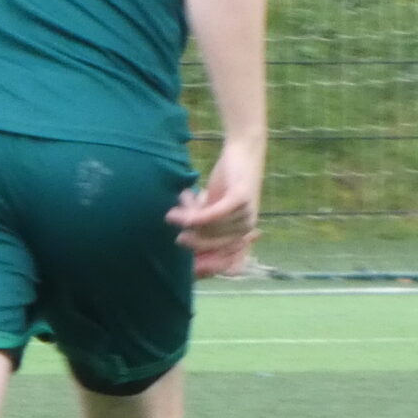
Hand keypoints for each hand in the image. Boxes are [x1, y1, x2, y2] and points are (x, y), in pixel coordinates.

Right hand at [167, 145, 262, 278]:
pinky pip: (213, 215)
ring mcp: (246, 215)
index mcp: (242, 236)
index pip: (226, 265)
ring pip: (209, 227)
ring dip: (188, 216)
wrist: (243, 150)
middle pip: (210, 243)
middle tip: (171, 220)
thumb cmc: (226, 180)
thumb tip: (181, 240)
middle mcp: (247, 229)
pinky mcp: (240, 199)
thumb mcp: (213, 207)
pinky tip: (180, 212)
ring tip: (179, 201)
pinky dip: (195, 215)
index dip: (205, 268)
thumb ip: (202, 224)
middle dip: (190, 236)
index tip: (188, 267)